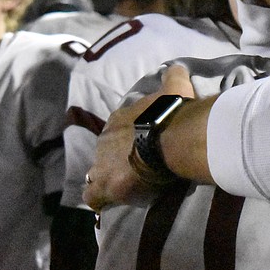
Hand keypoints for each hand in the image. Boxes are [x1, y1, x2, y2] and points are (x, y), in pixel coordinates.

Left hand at [83, 65, 196, 212]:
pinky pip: (93, 197)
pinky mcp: (106, 186)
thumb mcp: (175, 87)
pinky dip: (100, 200)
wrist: (171, 137)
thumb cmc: (172, 113)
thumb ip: (173, 76)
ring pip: (95, 175)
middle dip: (117, 160)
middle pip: (106, 152)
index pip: (117, 129)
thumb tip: (175, 66)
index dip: (128, 138)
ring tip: (124, 187)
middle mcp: (105, 140)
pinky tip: (110, 203)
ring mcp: (102, 164)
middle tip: (137, 167)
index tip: (141, 145)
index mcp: (119, 119)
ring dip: (106, 180)